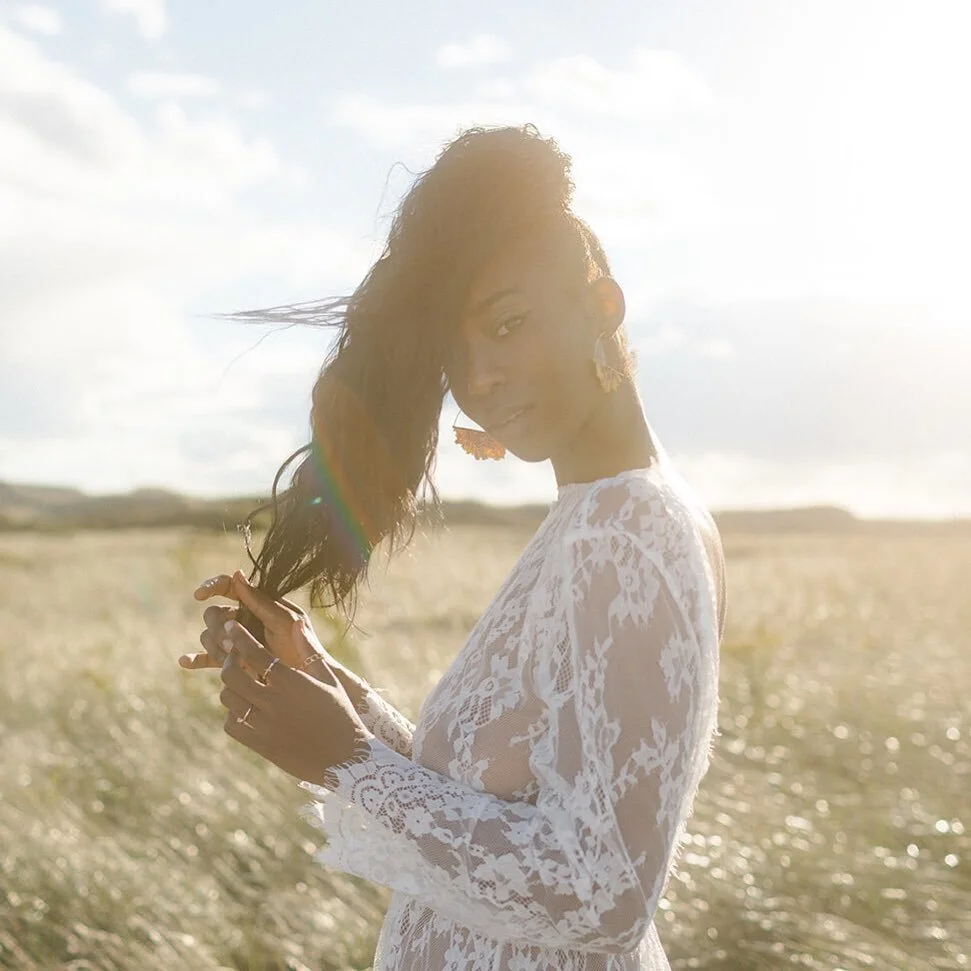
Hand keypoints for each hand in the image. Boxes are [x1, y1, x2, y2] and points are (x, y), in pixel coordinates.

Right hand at [179, 571, 365, 708]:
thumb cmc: (302, 646)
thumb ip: (260, 601)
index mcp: (258, 603)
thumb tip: (236, 574)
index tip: (200, 595)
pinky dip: (196, 658)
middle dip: (219, 626)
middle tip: (231, 642)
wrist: (307, 680)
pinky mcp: (232, 661)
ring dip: (215, 645)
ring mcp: (236, 640)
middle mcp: (244, 619)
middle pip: (214, 614)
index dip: (211, 587)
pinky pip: (207, 657)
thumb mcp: (284, 621)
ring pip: (209, 635)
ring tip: (232, 658)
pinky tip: (186, 662)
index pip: (228, 587)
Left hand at [218, 619, 373, 786]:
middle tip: (233, 657)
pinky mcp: (260, 745)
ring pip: (228, 698)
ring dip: (230, 687)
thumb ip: (309, 651)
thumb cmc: (341, 714)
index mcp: (292, 682)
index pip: (254, 652)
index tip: (231, 625)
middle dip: (229, 660)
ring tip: (240, 682)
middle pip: (232, 674)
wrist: (345, 759)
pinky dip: (232, 714)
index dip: (239, 636)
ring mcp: (264, 725)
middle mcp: (274, 702)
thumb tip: (297, 624)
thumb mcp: (329, 679)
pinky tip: (244, 709)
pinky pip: (231, 725)